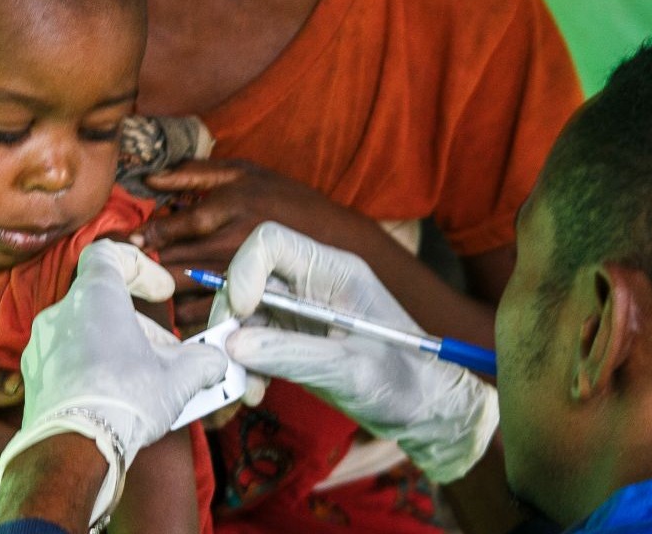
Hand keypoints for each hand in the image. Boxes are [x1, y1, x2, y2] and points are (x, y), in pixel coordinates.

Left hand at [0, 240, 230, 525]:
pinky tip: (117, 399)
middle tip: (169, 355)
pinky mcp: (34, 379)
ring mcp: (41, 347)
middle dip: (141, 327)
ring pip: (86, 334)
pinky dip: (93, 371)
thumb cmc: (125, 401)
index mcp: (95, 296)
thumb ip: (203, 361)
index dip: (139, 266)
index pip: (107, 254)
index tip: (162, 292)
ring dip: (118, 349)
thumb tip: (217, 362)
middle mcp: (61, 314)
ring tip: (147, 382)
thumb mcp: (180, 378)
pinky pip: (68, 362)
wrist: (74, 451)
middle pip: (105, 303)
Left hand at [140, 159, 369, 330]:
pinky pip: (204, 314)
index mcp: (225, 206)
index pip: (169, 228)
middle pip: (169, 263)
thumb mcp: (243, 170)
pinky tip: (166, 316)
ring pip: (183, 293)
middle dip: (138, 271)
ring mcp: (239, 274)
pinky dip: (182, 317)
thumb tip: (149, 178)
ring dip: (155, 297)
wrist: (334, 238)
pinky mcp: (246, 299)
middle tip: (112, 275)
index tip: (121, 245)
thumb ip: (193, 172)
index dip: (140, 239)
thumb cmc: (285, 199)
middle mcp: (229, 241)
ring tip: (132, 299)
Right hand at [219, 223, 498, 481]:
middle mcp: (313, 283)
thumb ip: (293, 356)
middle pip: (249, 277)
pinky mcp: (294, 339)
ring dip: (235, 349)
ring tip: (247, 388)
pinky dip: (246, 366)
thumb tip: (233, 345)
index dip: (245, 270)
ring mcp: (302, 311)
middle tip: (227, 359)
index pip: (272, 242)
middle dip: (231, 317)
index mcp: (336, 271)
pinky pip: (253, 342)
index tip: (242, 314)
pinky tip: (255, 392)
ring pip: (245, 314)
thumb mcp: (351, 370)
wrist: (424, 409)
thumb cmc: (405, 381)